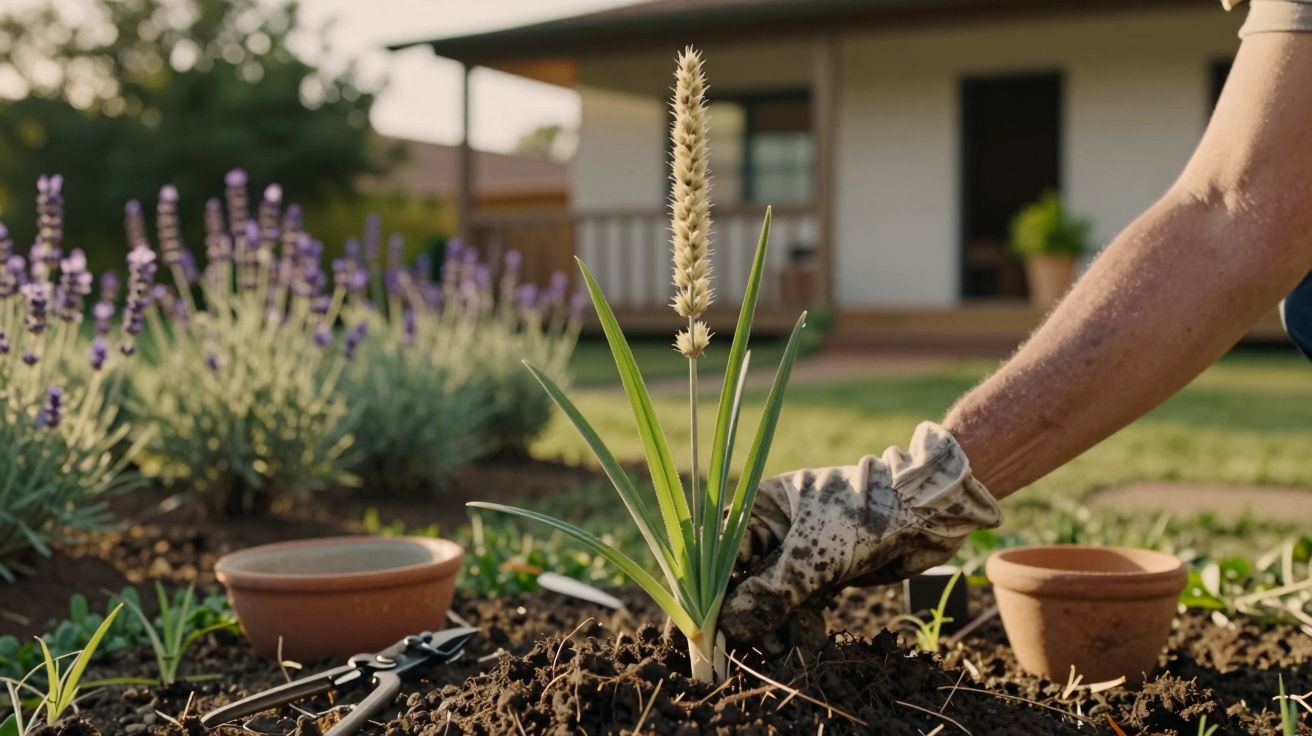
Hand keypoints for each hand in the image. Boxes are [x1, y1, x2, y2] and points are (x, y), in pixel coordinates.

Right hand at [719, 422, 1001, 642]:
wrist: (929, 514)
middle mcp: (777, 527)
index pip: (724, 551)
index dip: (717, 588)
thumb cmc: (866, 516)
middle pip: (748, 578)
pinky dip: (802, 623)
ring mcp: (802, 550)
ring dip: (777, 624)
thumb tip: (728, 627)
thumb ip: (770, 593)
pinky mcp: (825, 572)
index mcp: (763, 506)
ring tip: (784, 649)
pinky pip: (802, 602)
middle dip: (751, 614)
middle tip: (754, 646)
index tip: (714, 624)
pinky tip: (808, 640)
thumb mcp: (814, 556)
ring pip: (776, 595)